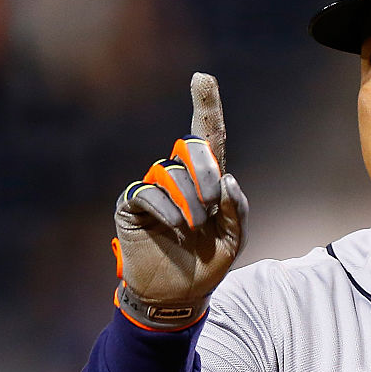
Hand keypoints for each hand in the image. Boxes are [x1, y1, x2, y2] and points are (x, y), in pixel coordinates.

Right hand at [112, 72, 248, 329]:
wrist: (179, 294)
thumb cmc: (208, 264)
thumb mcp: (235, 237)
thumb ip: (238, 207)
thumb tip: (228, 177)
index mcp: (208, 180)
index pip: (209, 136)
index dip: (206, 106)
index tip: (202, 77)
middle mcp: (180, 177)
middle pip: (192, 147)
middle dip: (206, 171)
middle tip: (213, 204)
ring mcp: (155, 188)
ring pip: (174, 173)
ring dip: (192, 202)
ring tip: (194, 228)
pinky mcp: (132, 204)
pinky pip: (149, 192)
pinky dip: (169, 210)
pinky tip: (178, 229)